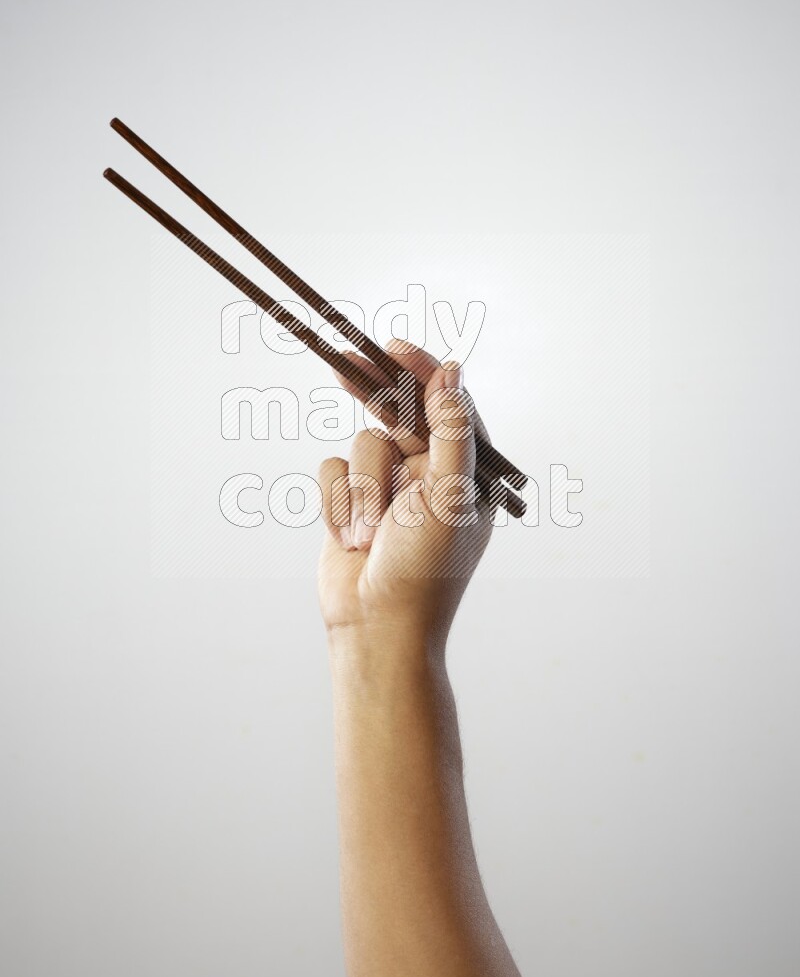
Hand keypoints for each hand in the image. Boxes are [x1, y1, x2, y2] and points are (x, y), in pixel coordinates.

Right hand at [317, 340, 493, 640]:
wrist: (375, 629)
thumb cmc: (425, 571)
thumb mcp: (448, 495)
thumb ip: (450, 429)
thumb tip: (451, 370)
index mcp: (467, 473)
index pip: (447, 405)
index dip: (420, 372)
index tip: (392, 348)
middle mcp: (430, 476)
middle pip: (398, 413)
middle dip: (372, 392)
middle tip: (342, 361)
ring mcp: (388, 489)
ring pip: (361, 445)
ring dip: (361, 489)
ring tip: (371, 533)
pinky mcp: (352, 503)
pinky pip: (332, 472)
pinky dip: (337, 503)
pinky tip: (351, 540)